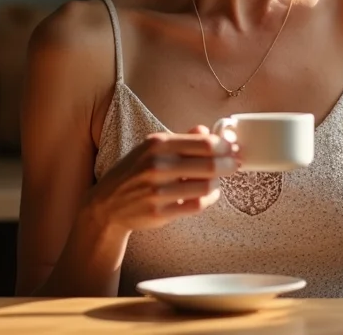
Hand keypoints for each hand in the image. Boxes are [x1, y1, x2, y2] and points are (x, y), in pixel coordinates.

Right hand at [86, 125, 238, 234]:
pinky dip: (209, 198)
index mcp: (158, 144)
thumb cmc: (135, 171)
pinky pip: (196, 205)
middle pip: (209, 165)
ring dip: (218, 182)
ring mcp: (157, 191)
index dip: (224, 146)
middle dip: (228, 164)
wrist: (107, 204)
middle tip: (235, 164)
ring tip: (218, 179)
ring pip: (206, 186)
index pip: (203, 143)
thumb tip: (206, 129)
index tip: (232, 147)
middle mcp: (157, 166)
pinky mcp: (159, 213)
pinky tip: (209, 193)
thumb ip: (181, 138)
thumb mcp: (151, 147)